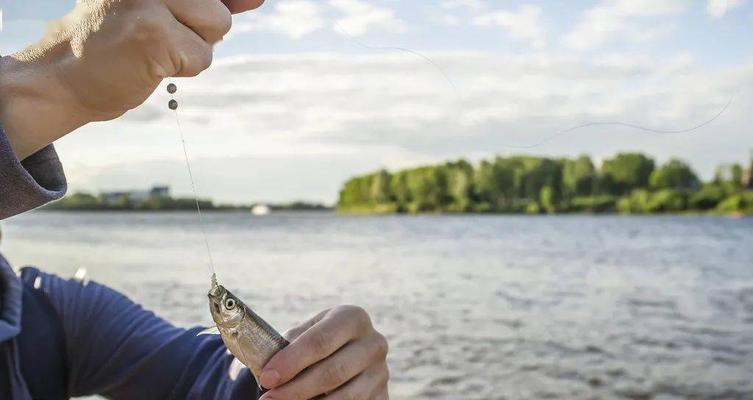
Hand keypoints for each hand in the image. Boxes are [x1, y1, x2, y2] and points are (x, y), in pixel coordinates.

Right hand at [0, 0, 263, 158]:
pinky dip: (183, 69)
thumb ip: (207, 1)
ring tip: (153, 48)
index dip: (227, 4)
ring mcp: (151, 1)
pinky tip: (148, 64)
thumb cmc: (115, 42)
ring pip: (217, 28)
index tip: (206, 21)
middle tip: (158, 36)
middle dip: (201, 30)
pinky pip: (202, 57)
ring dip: (193, 49)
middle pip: (220, 9)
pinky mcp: (154, 35)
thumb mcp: (161, 8)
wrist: (63, 77)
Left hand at [259, 306, 389, 399]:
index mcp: (353, 318)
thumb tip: (266, 365)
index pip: (321, 340)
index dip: (292, 360)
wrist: (344, 356)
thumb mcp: (305, 335)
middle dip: (296, 388)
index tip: (267, 377)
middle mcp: (374, 343)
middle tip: (269, 399)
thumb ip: (289, 345)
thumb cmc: (316, 345)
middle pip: (333, 371)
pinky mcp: (383, 396)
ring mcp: (381, 372)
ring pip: (345, 397)